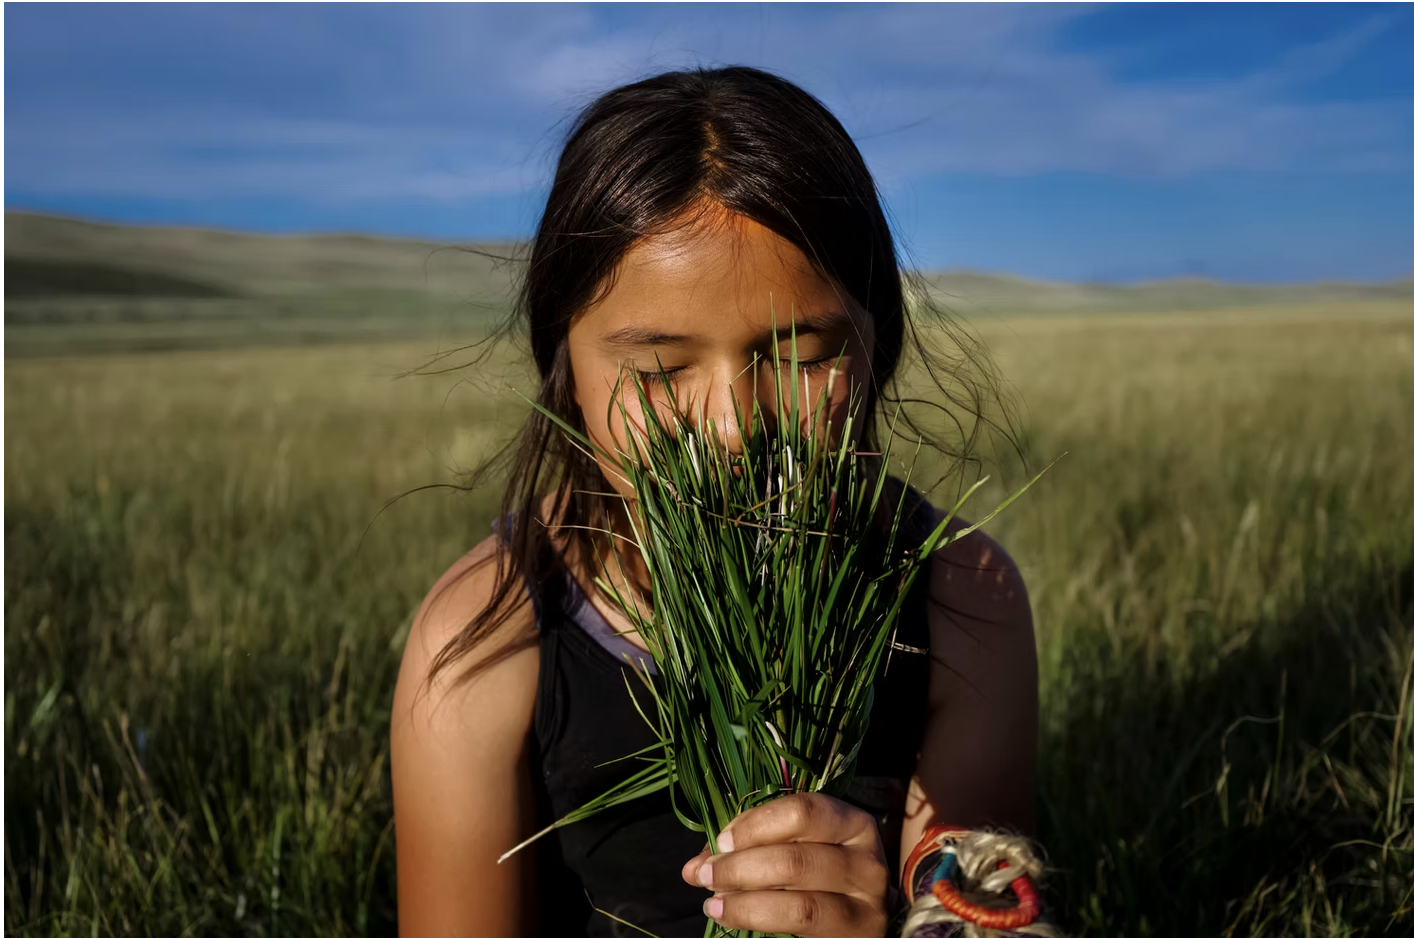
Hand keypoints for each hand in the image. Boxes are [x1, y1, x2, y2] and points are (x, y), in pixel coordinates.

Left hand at [680, 792, 890, 937]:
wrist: (855, 919)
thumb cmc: (817, 875)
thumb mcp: (793, 847)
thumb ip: (750, 846)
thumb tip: (697, 865)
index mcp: (852, 823)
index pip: (803, 812)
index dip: (756, 825)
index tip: (722, 840)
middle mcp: (867, 861)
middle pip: (796, 860)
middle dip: (740, 867)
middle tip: (706, 874)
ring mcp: (867, 904)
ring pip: (799, 902)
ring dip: (744, 901)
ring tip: (712, 901)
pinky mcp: (857, 934)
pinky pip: (800, 925)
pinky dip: (755, 918)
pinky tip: (728, 915)